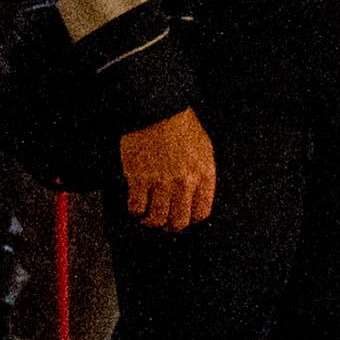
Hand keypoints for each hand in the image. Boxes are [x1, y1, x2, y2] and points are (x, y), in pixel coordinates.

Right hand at [122, 110, 217, 231]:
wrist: (158, 113)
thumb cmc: (181, 128)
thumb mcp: (204, 151)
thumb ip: (202, 175)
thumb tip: (196, 196)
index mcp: (204, 175)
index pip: (201, 212)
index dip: (190, 219)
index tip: (182, 218)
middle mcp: (185, 182)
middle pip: (179, 221)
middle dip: (170, 226)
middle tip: (163, 222)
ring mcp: (162, 182)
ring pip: (157, 219)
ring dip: (151, 222)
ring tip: (147, 217)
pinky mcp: (140, 179)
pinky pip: (136, 208)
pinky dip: (135, 211)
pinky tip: (136, 206)